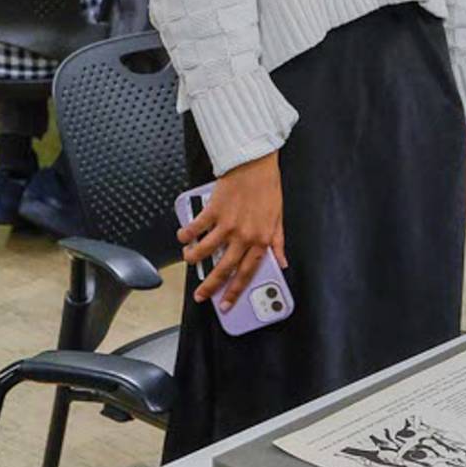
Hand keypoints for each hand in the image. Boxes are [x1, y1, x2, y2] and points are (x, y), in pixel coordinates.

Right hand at [179, 153, 284, 312]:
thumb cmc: (267, 187)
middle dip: (210, 286)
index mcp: (261, 240)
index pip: (247, 273)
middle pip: (224, 269)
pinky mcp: (214, 210)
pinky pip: (197, 228)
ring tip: (188, 259)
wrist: (255, 162)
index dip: (235, 291)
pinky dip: (188, 234)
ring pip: (206, 250)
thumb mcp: (279, 217)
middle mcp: (244, 236)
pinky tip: (183, 237)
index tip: (226, 304)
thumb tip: (282, 261)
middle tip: (201, 296)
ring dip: (194, 258)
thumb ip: (278, 242)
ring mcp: (227, 224)